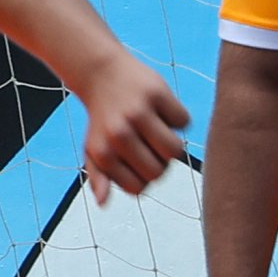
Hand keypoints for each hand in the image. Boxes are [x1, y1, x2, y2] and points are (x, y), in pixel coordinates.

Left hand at [68, 48, 195, 203]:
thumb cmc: (102, 119)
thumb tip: (103, 203)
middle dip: (160, 163)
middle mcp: (119, 134)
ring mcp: (138, 113)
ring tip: (160, 133)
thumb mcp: (94, 149)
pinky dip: (178, 119)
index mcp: (103, 152)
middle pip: (159, 171)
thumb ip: (99, 177)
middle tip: (152, 147)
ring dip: (173, 146)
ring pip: (175, 150)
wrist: (102, 74)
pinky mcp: (156, 93)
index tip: (140, 163)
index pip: (139, 188)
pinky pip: (183, 122)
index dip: (145, 179)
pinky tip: (162, 111)